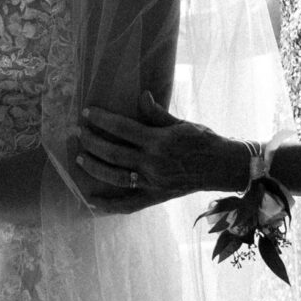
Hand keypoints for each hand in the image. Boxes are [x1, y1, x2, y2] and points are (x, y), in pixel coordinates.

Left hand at [75, 92, 240, 213]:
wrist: (223, 167)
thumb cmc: (203, 141)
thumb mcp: (181, 123)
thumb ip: (157, 113)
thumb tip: (141, 96)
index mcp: (158, 142)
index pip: (122, 129)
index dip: (102, 119)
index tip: (87, 113)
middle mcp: (153, 164)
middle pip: (113, 153)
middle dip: (91, 142)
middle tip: (78, 133)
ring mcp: (152, 183)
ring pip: (115, 177)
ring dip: (94, 167)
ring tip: (79, 157)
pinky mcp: (155, 196)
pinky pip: (128, 205)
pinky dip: (109, 205)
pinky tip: (92, 200)